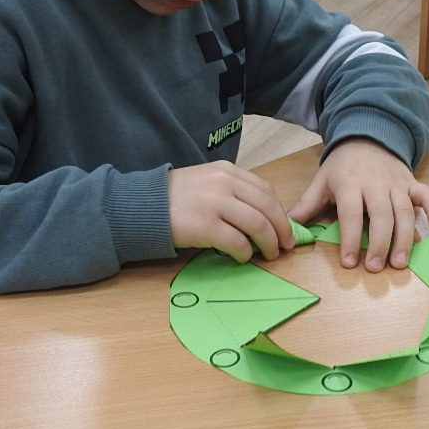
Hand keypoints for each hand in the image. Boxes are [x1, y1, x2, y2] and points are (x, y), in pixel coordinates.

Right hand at [168, 161, 293, 262]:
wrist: (143, 206)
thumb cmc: (175, 198)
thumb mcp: (207, 182)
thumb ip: (233, 192)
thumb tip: (262, 216)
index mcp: (227, 171)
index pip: (266, 190)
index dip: (281, 212)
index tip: (285, 228)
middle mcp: (224, 183)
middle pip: (268, 207)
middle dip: (282, 229)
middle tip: (286, 245)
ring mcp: (215, 203)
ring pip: (258, 225)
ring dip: (269, 243)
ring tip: (269, 254)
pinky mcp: (206, 226)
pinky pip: (237, 242)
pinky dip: (246, 252)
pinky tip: (243, 257)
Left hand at [288, 137, 428, 270]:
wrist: (367, 136)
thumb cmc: (342, 166)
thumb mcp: (321, 181)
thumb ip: (307, 204)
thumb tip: (288, 226)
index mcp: (350, 184)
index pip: (351, 213)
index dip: (350, 238)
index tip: (349, 263)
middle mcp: (375, 184)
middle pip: (381, 215)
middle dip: (379, 243)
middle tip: (375, 268)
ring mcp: (397, 184)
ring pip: (403, 211)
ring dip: (404, 238)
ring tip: (400, 263)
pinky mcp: (412, 183)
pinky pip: (428, 194)